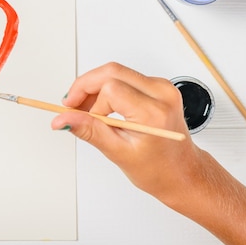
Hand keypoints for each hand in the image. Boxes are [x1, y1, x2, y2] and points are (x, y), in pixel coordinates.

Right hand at [51, 62, 201, 202]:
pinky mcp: (158, 87)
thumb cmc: (159, 169)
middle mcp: (162, 94)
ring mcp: (162, 87)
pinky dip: (107, 89)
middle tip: (71, 106)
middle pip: (111, 71)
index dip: (89, 102)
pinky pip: (125, 77)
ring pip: (116, 72)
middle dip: (85, 86)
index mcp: (154, 112)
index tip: (76, 115)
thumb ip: (89, 131)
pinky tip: (101, 107)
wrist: (182, 173)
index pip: (110, 89)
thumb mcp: (118, 152)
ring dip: (95, 87)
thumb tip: (63, 119)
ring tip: (86, 110)